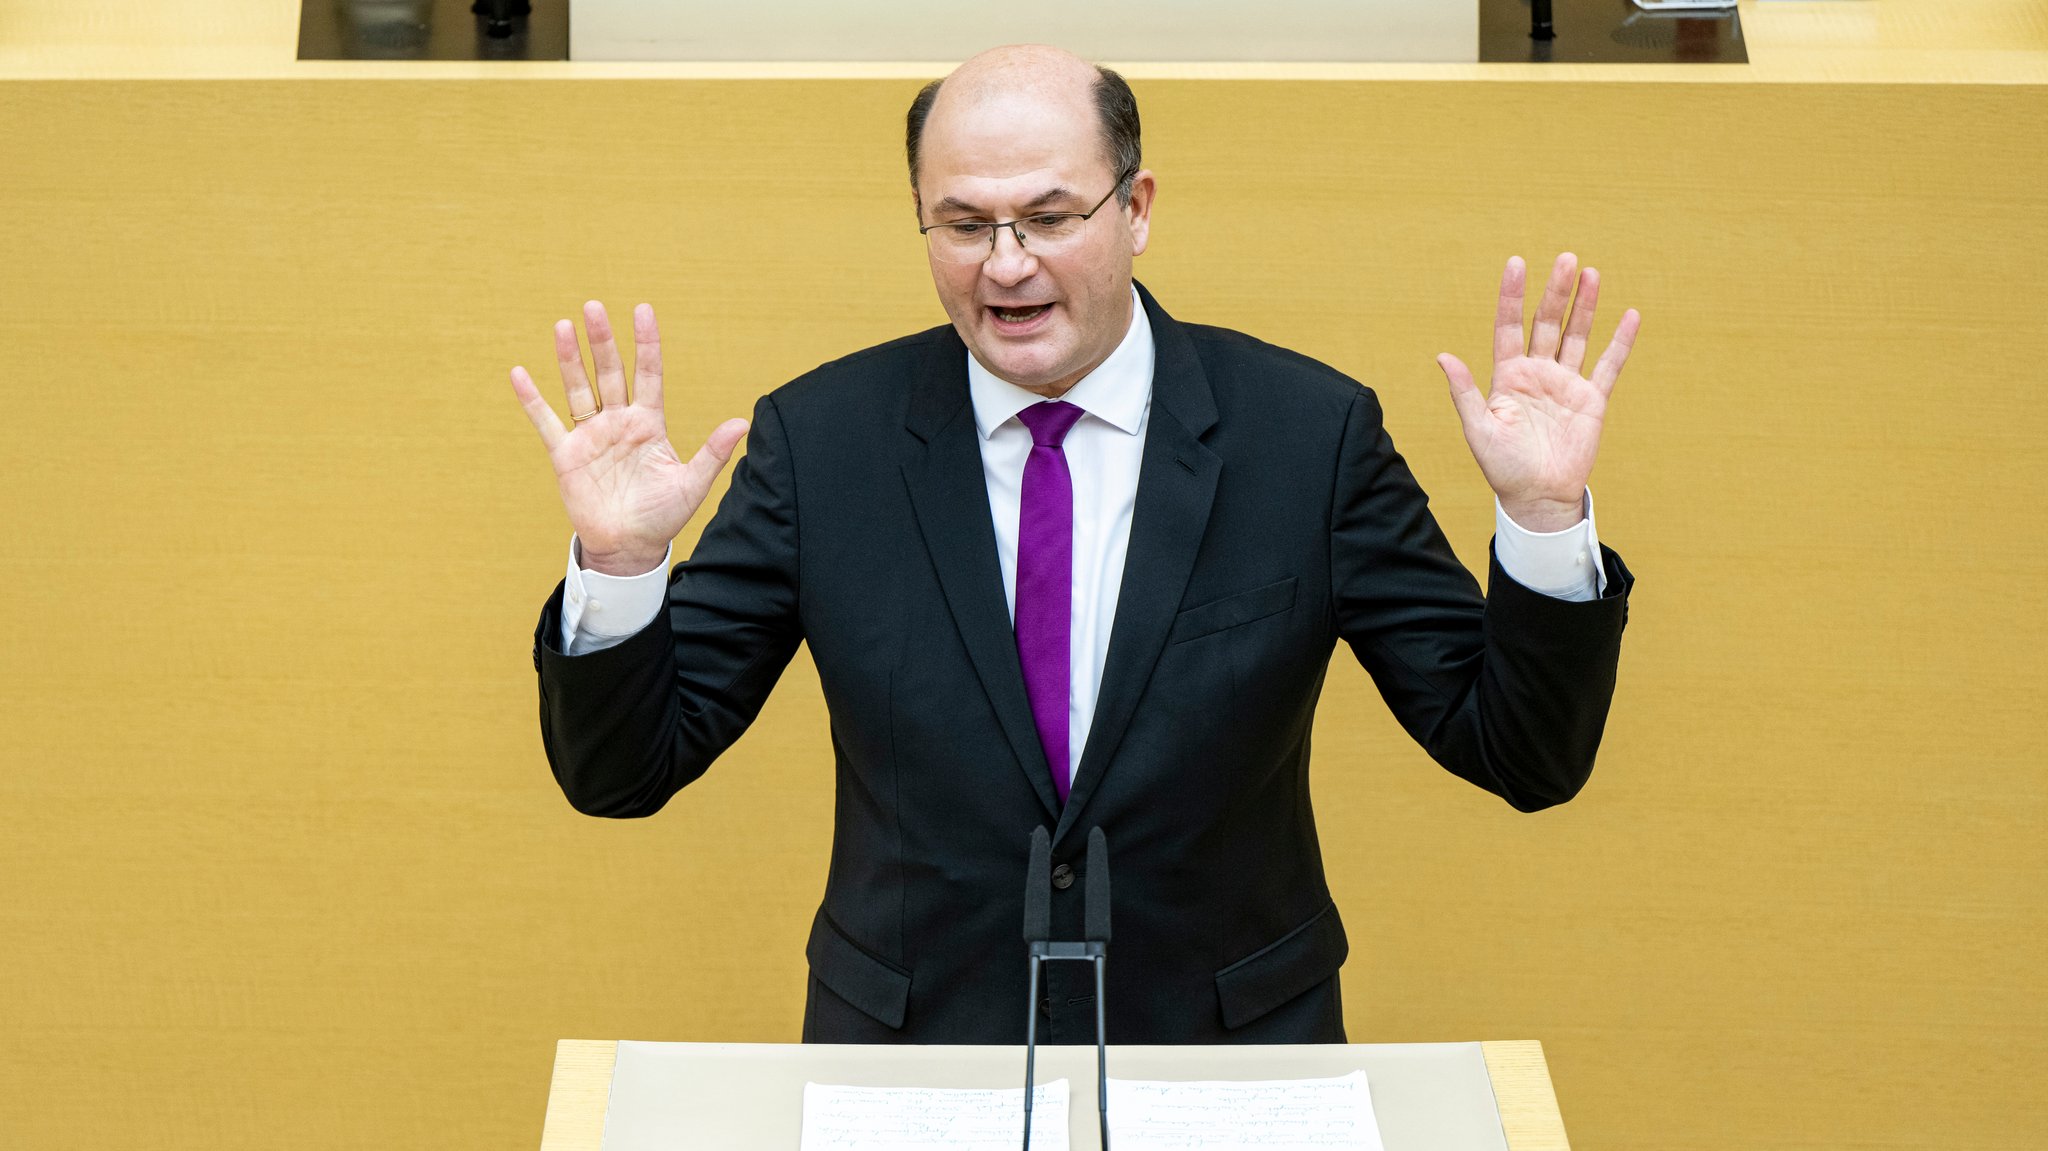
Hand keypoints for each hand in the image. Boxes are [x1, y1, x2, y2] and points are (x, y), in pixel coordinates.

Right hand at [510, 301, 749, 575]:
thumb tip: (743, 422)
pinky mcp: (567, 455)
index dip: (646, 344)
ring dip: (569, 358)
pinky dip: (532, 400)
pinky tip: (518, 374)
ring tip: (562, 325)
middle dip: (602, 341)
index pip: (648, 374)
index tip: (642, 310)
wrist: (629, 548)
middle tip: (594, 306)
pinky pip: (546, 423)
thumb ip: (713, 452)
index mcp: (649, 424)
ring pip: (578, 388)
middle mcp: (619, 422)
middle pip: (610, 373)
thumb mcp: (692, 484)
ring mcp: (591, 436)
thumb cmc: (662, 516)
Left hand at [1436, 254, 1639, 532]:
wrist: (1537, 497)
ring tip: (1590, 273)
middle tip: (1566, 259)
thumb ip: (1464, 391)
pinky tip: (1629, 315)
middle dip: (1556, 292)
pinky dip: (1620, 342)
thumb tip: (1443, 356)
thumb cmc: (1502, 467)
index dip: (1512, 296)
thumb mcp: (1478, 429)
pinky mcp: (1591, 399)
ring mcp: (1565, 384)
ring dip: (1584, 306)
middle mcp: (1537, 373)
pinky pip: (1608, 365)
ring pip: (1576, 336)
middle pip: (1547, 323)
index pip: (1508, 326)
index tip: (1516, 264)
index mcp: (1507, 376)